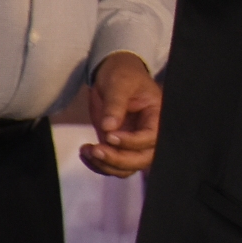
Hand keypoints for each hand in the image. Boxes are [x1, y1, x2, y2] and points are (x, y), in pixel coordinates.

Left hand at [81, 52, 159, 176]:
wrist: (113, 75)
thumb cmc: (122, 74)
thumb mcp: (119, 84)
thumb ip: (115, 105)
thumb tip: (109, 128)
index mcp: (156, 116)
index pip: (151, 138)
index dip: (131, 142)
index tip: (109, 136)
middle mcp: (148, 133)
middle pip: (142, 159)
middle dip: (118, 160)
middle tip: (96, 150)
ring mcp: (132, 142)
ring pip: (127, 167)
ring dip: (106, 165)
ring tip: (87, 150)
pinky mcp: (118, 146)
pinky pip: (112, 165)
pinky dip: (97, 164)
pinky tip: (84, 152)